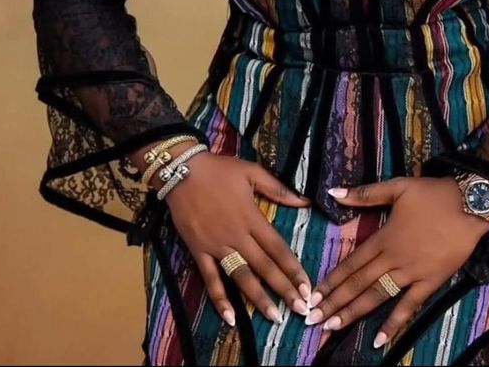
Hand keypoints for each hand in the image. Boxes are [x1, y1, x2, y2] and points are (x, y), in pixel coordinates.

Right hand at [165, 152, 313, 327]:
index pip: (277, 248)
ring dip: (258, 298)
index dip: (293, 268)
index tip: (307, 286)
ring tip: (274, 317)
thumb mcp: (252, 172)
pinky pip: (210, 278)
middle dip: (283, 289)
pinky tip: (231, 318)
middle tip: (300, 309)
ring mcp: (217, 246)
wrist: (181, 170)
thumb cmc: (218, 170)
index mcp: (252, 217)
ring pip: (241, 276)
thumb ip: (278, 189)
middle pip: (264, 267)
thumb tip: (305, 201)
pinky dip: (220, 299)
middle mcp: (237, 236)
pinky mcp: (199, 251)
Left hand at [305, 176, 488, 349]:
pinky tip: (379, 339)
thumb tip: (333, 193)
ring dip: (354, 313)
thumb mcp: (397, 187)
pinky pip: (409, 306)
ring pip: (377, 296)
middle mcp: (393, 259)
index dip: (331, 281)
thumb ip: (365, 194)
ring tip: (333, 327)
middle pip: (358, 284)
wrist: (470, 204)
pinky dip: (394, 323)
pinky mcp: (431, 282)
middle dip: (335, 302)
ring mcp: (412, 273)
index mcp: (383, 237)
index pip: (351, 264)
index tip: (313, 296)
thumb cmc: (432, 194)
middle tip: (313, 319)